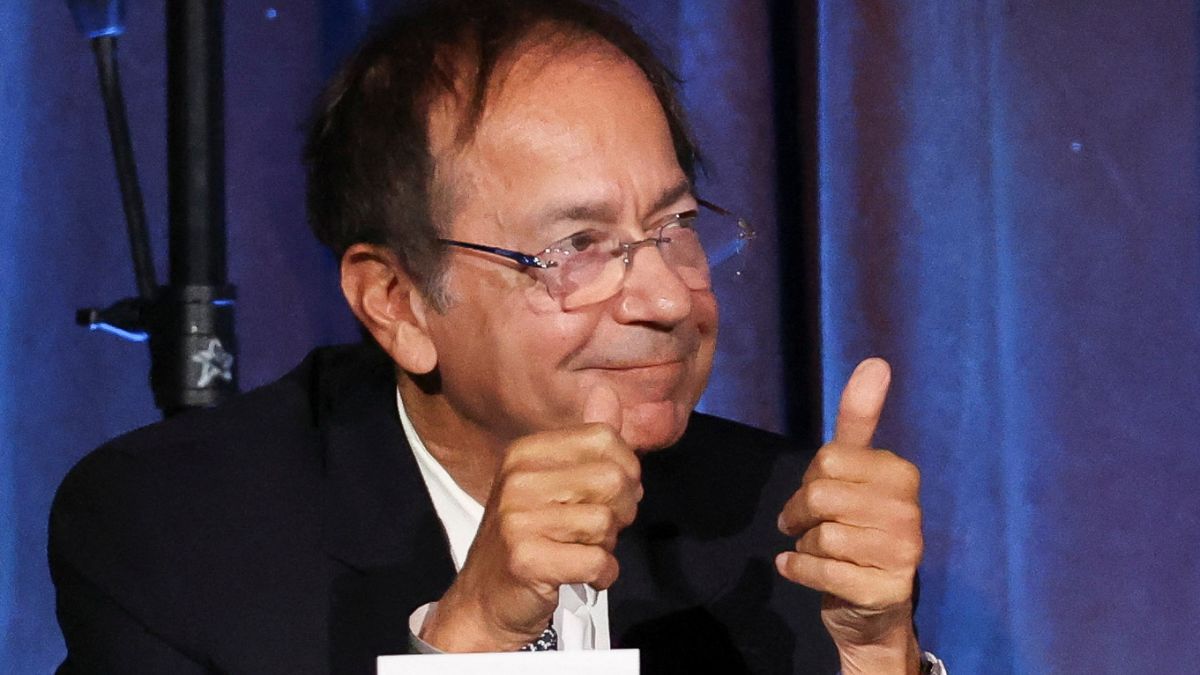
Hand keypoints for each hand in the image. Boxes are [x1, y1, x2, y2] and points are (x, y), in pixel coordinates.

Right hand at [419, 385, 640, 651]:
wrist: (485, 599)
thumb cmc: (529, 536)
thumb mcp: (552, 481)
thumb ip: (585, 441)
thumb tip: (607, 392)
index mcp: (526, 452)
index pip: (605, 439)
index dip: (625, 469)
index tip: (609, 496)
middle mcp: (518, 478)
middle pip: (613, 479)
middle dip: (620, 511)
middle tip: (598, 530)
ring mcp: (517, 519)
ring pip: (606, 523)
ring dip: (606, 546)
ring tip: (579, 551)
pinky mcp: (526, 560)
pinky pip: (597, 562)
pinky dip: (601, 575)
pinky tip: (581, 576)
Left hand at [775, 358, 923, 674]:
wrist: (870, 609)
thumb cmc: (856, 529)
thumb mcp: (854, 472)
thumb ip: (859, 419)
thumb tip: (876, 362)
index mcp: (902, 475)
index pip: (829, 460)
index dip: (810, 479)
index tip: (819, 496)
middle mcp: (910, 512)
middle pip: (821, 495)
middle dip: (800, 512)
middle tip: (805, 525)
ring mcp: (902, 555)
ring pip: (820, 535)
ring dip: (803, 545)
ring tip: (817, 550)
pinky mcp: (884, 591)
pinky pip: (820, 571)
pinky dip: (797, 570)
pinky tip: (798, 569)